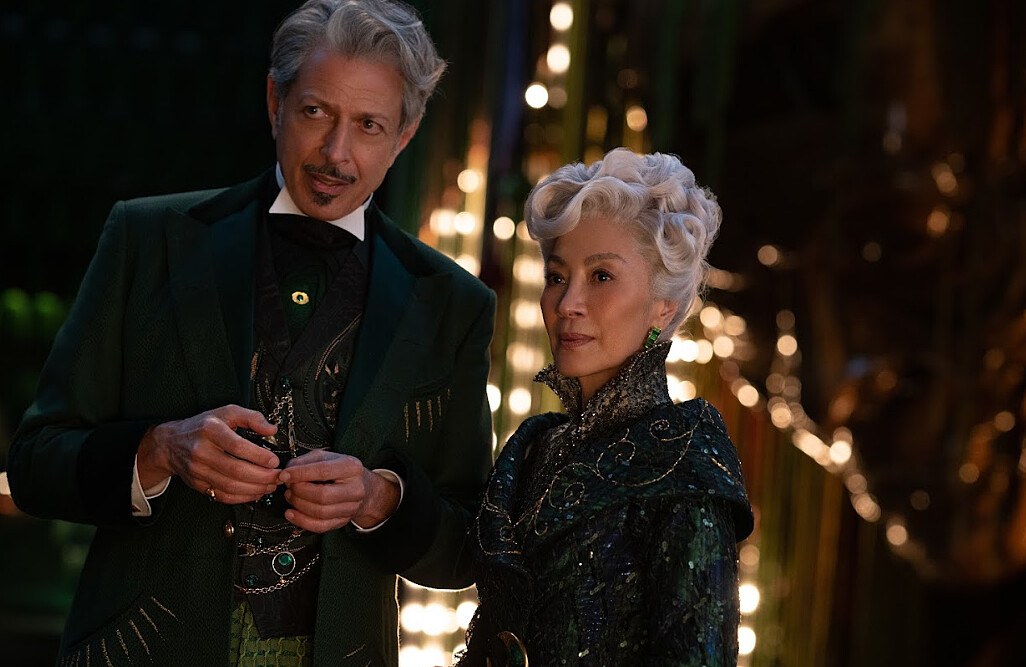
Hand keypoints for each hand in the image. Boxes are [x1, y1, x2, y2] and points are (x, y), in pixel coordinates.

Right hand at [137, 404, 280, 503]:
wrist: (170, 443)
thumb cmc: (203, 426)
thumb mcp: (226, 412)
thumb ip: (252, 417)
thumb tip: (272, 430)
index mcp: (210, 430)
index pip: (238, 446)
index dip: (259, 456)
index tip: (274, 461)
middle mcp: (202, 451)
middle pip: (236, 470)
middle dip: (262, 477)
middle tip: (278, 477)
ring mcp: (198, 470)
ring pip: (230, 486)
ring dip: (255, 489)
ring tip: (271, 485)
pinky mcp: (198, 485)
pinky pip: (222, 496)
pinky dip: (242, 498)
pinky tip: (256, 492)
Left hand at [278, 449, 399, 532]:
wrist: (361, 486)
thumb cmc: (339, 469)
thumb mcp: (325, 457)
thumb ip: (305, 461)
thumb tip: (286, 473)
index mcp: (351, 467)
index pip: (323, 471)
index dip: (300, 474)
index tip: (284, 475)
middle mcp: (355, 488)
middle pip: (323, 495)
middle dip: (299, 491)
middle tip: (288, 486)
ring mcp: (351, 507)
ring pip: (320, 512)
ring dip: (299, 505)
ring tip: (290, 496)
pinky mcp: (343, 521)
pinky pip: (321, 526)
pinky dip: (302, 521)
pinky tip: (291, 513)